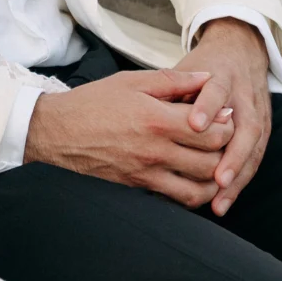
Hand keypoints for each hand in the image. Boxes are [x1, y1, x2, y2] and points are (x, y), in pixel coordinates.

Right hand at [23, 67, 232, 206]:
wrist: (54, 134)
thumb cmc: (91, 104)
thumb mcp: (130, 82)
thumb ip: (172, 80)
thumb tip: (207, 79)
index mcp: (157, 120)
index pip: (212, 130)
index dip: (226, 124)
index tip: (224, 116)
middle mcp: (155, 151)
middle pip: (212, 161)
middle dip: (225, 151)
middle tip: (223, 140)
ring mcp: (146, 175)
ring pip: (198, 189)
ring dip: (213, 180)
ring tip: (213, 164)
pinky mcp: (137, 190)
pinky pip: (175, 201)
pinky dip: (191, 195)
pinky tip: (191, 181)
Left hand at [186, 17, 272, 215]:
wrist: (241, 51)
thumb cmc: (205, 67)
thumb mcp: (188, 68)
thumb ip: (174, 87)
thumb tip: (154, 110)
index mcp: (222, 76)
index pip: (216, 90)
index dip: (207, 106)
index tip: (194, 124)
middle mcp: (244, 97)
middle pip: (246, 128)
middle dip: (233, 155)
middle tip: (217, 178)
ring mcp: (258, 114)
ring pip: (253, 148)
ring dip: (237, 176)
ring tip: (219, 201)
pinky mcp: (262, 130)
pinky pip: (254, 159)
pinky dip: (240, 181)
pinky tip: (222, 201)